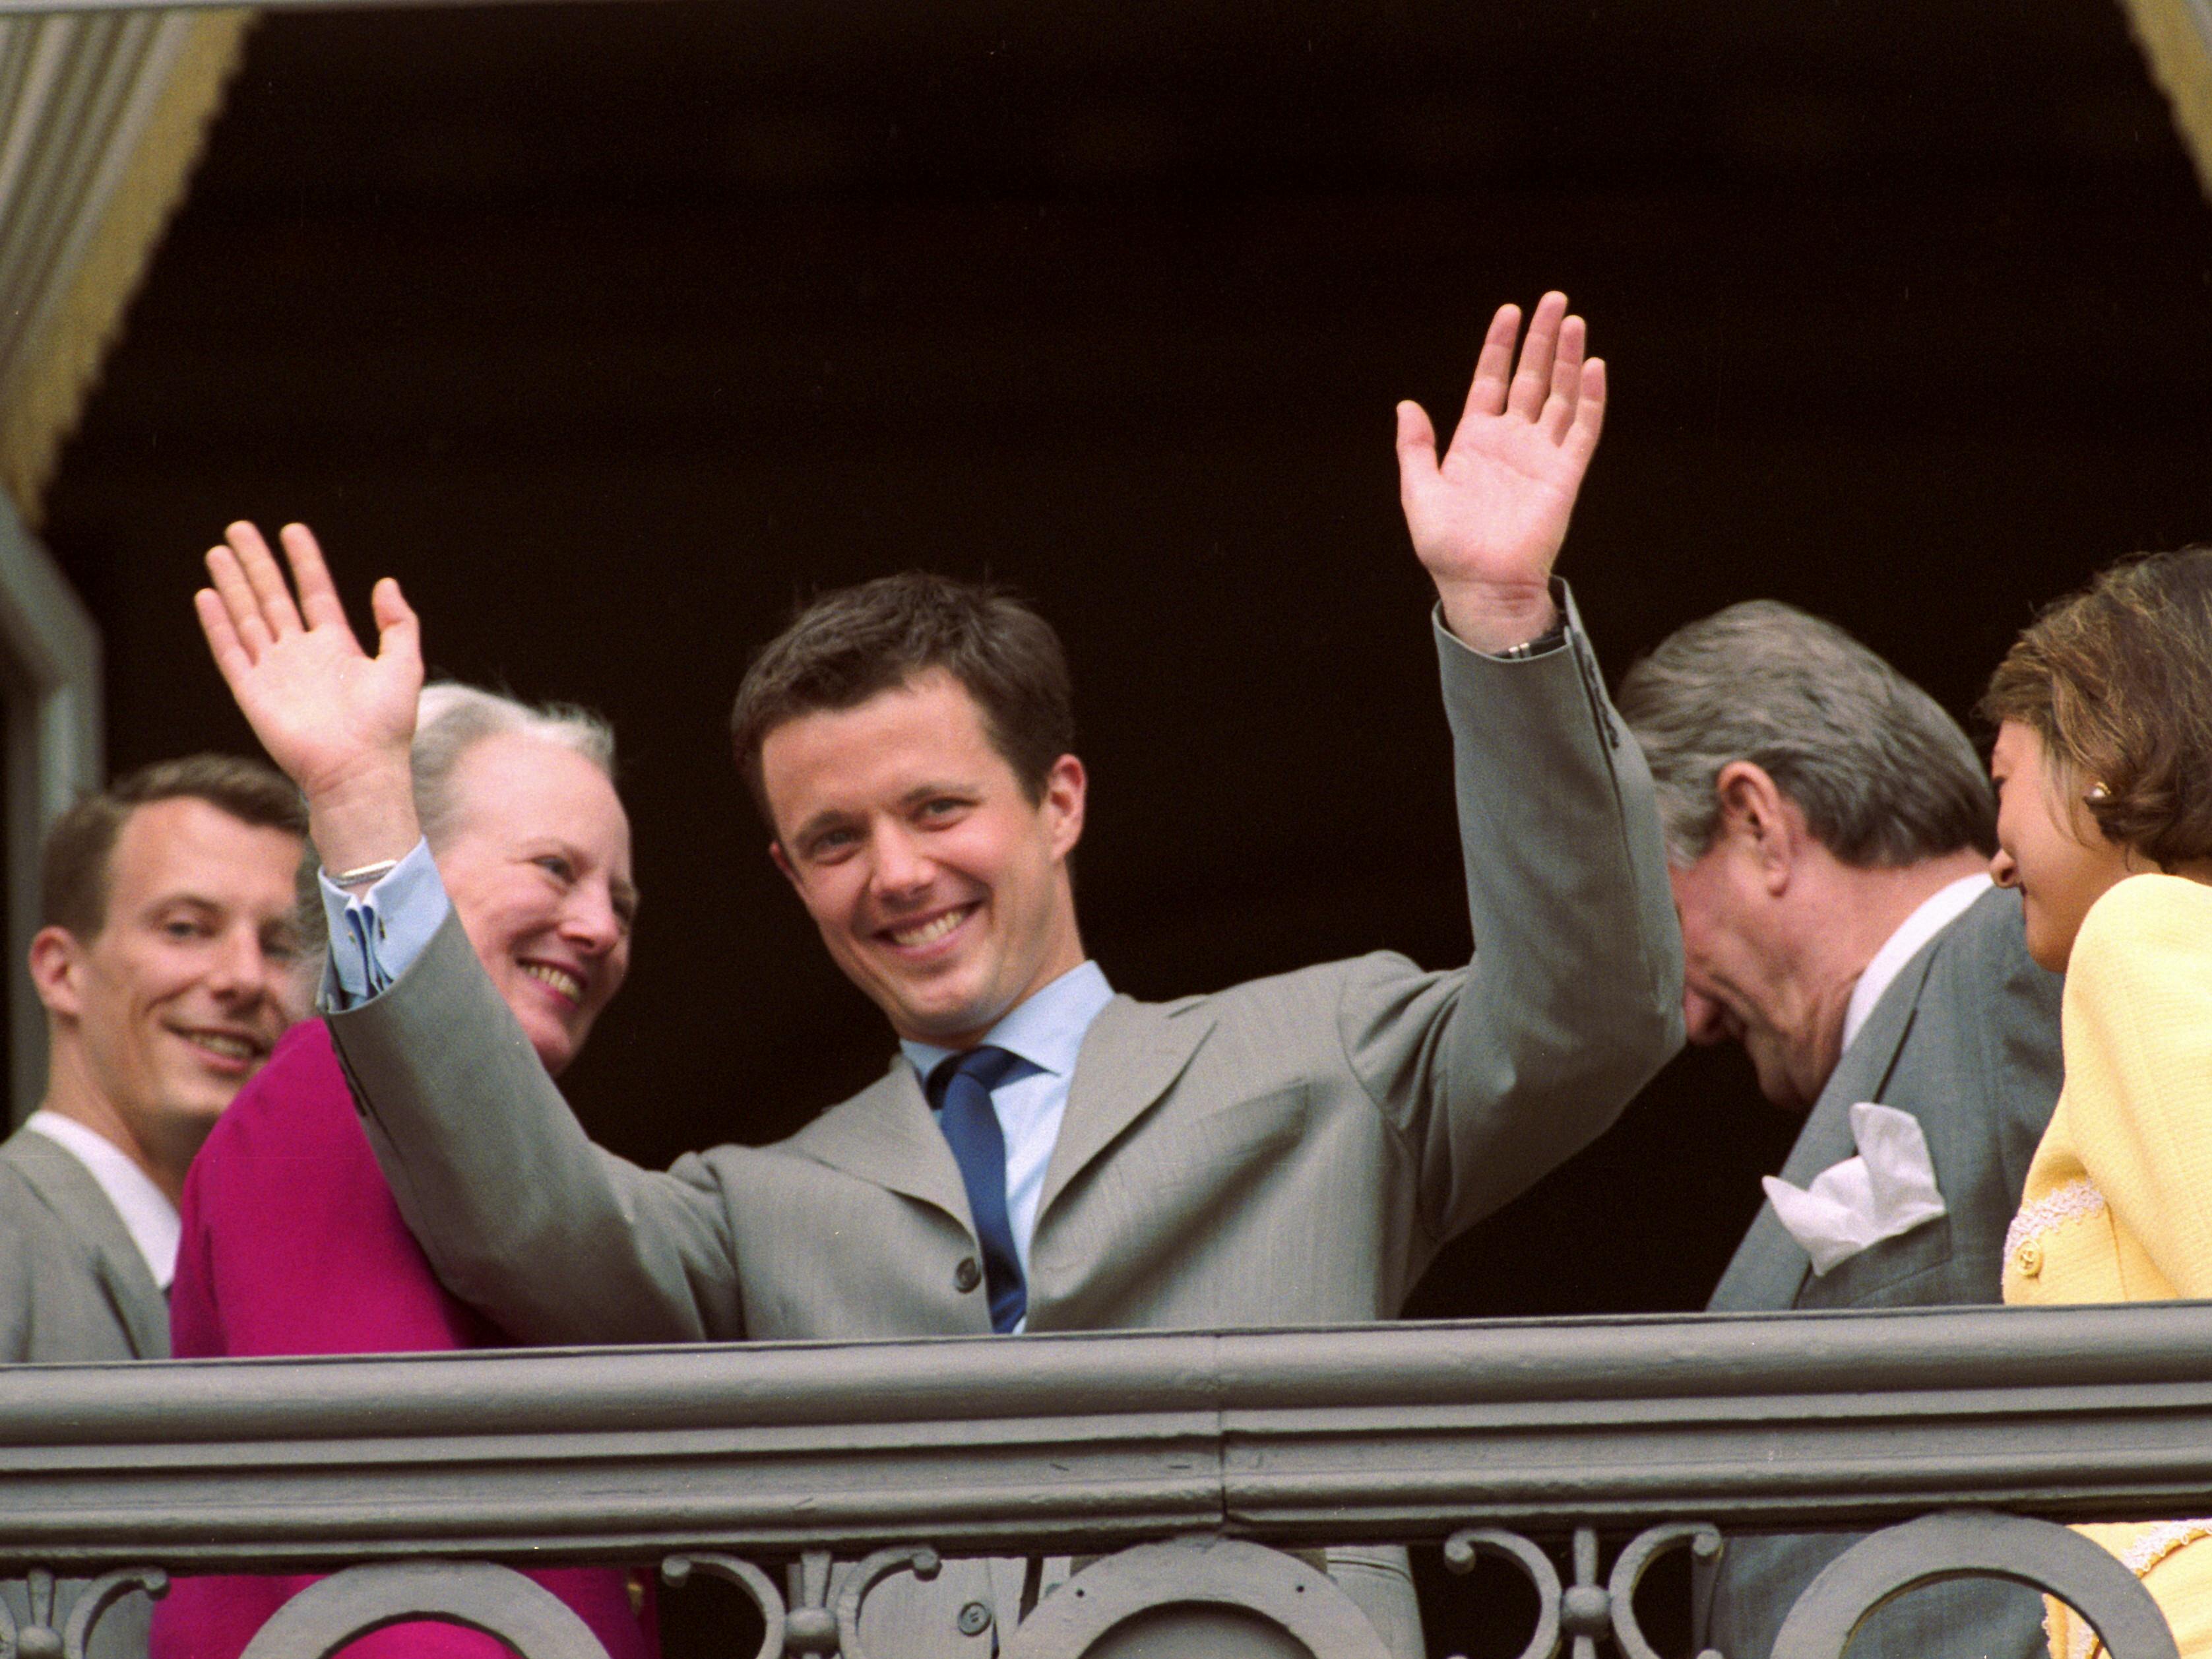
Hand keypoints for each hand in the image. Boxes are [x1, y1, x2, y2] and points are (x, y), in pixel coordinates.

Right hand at [195, 522, 423, 869]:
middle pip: (273, 598)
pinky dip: (218, 624)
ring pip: (248, 617)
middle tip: (239, 528)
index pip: (315, 593)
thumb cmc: (386, 725)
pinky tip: (207, 595)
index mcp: (337, 648)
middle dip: (257, 563)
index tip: (293, 530)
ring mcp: (275, 673)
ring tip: (219, 551)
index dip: (305, 561)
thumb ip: (398, 623)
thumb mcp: (404, 665)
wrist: (359, 769)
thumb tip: (386, 582)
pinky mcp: (253, 693)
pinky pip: (231, 651)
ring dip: (233, 584)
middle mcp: (302, 656)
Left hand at [1396, 292, 1605, 651]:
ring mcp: (1541, 455)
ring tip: (1573, 321)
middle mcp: (1511, 441)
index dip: (1500, 345)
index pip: (1491, 379)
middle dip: (1541, 339)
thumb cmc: (1447, 547)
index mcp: (1475, 441)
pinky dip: (1589, 398)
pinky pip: (1583, 430)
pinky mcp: (1565, 475)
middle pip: (1530, 378)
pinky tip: (1591, 366)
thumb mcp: (1418, 492)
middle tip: (1554, 299)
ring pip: (1560, 395)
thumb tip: (1406, 405)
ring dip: (1567, 359)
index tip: (1510, 310)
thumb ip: (1414, 448)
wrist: (1479, 586)